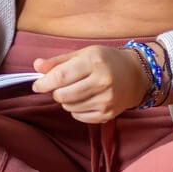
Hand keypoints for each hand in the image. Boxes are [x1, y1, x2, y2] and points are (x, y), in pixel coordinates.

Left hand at [32, 45, 146, 123]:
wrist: (135, 76)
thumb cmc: (106, 61)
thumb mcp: (83, 54)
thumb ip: (58, 61)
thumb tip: (37, 65)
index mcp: (94, 63)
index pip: (61, 76)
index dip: (44, 83)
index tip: (37, 85)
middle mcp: (102, 82)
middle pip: (63, 95)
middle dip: (56, 92)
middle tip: (61, 86)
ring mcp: (106, 100)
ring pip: (69, 107)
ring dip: (66, 101)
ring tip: (77, 90)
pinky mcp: (107, 114)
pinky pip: (79, 116)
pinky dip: (76, 110)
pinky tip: (85, 99)